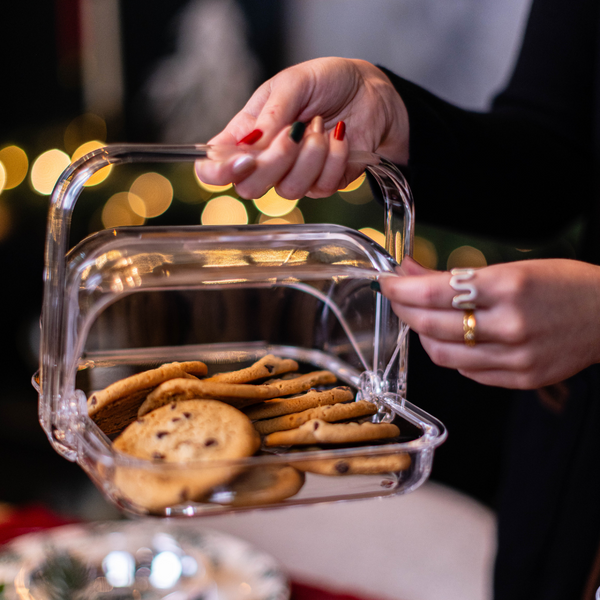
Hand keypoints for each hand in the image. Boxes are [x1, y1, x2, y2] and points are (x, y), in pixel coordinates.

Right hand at [195, 57, 408, 198]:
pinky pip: (321, 187)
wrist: (368, 91)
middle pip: (249, 188)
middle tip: (294, 130)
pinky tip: (339, 137)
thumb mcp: (292, 84)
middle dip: (274, 161)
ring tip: (320, 126)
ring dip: (310, 155)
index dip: (219, 172)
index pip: (213, 168)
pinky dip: (334, 158)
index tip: (244, 159)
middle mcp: (266, 161)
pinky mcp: (322, 184)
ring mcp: (294, 176)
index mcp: (246, 134)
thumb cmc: (325, 82)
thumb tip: (250, 144)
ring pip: (288, 191)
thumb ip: (270, 115)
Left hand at [380, 257, 599, 388]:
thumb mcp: (511, 269)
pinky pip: (466, 371)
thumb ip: (455, 276)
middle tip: (398, 297)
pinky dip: (451, 353)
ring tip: (423, 319)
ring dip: (423, 334)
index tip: (387, 282)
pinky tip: (454, 338)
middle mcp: (511, 325)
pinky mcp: (520, 379)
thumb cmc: (563, 285)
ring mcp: (516, 357)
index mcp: (509, 287)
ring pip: (442, 354)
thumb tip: (410, 272)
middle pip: (431, 325)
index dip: (402, 288)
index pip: (435, 292)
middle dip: (405, 309)